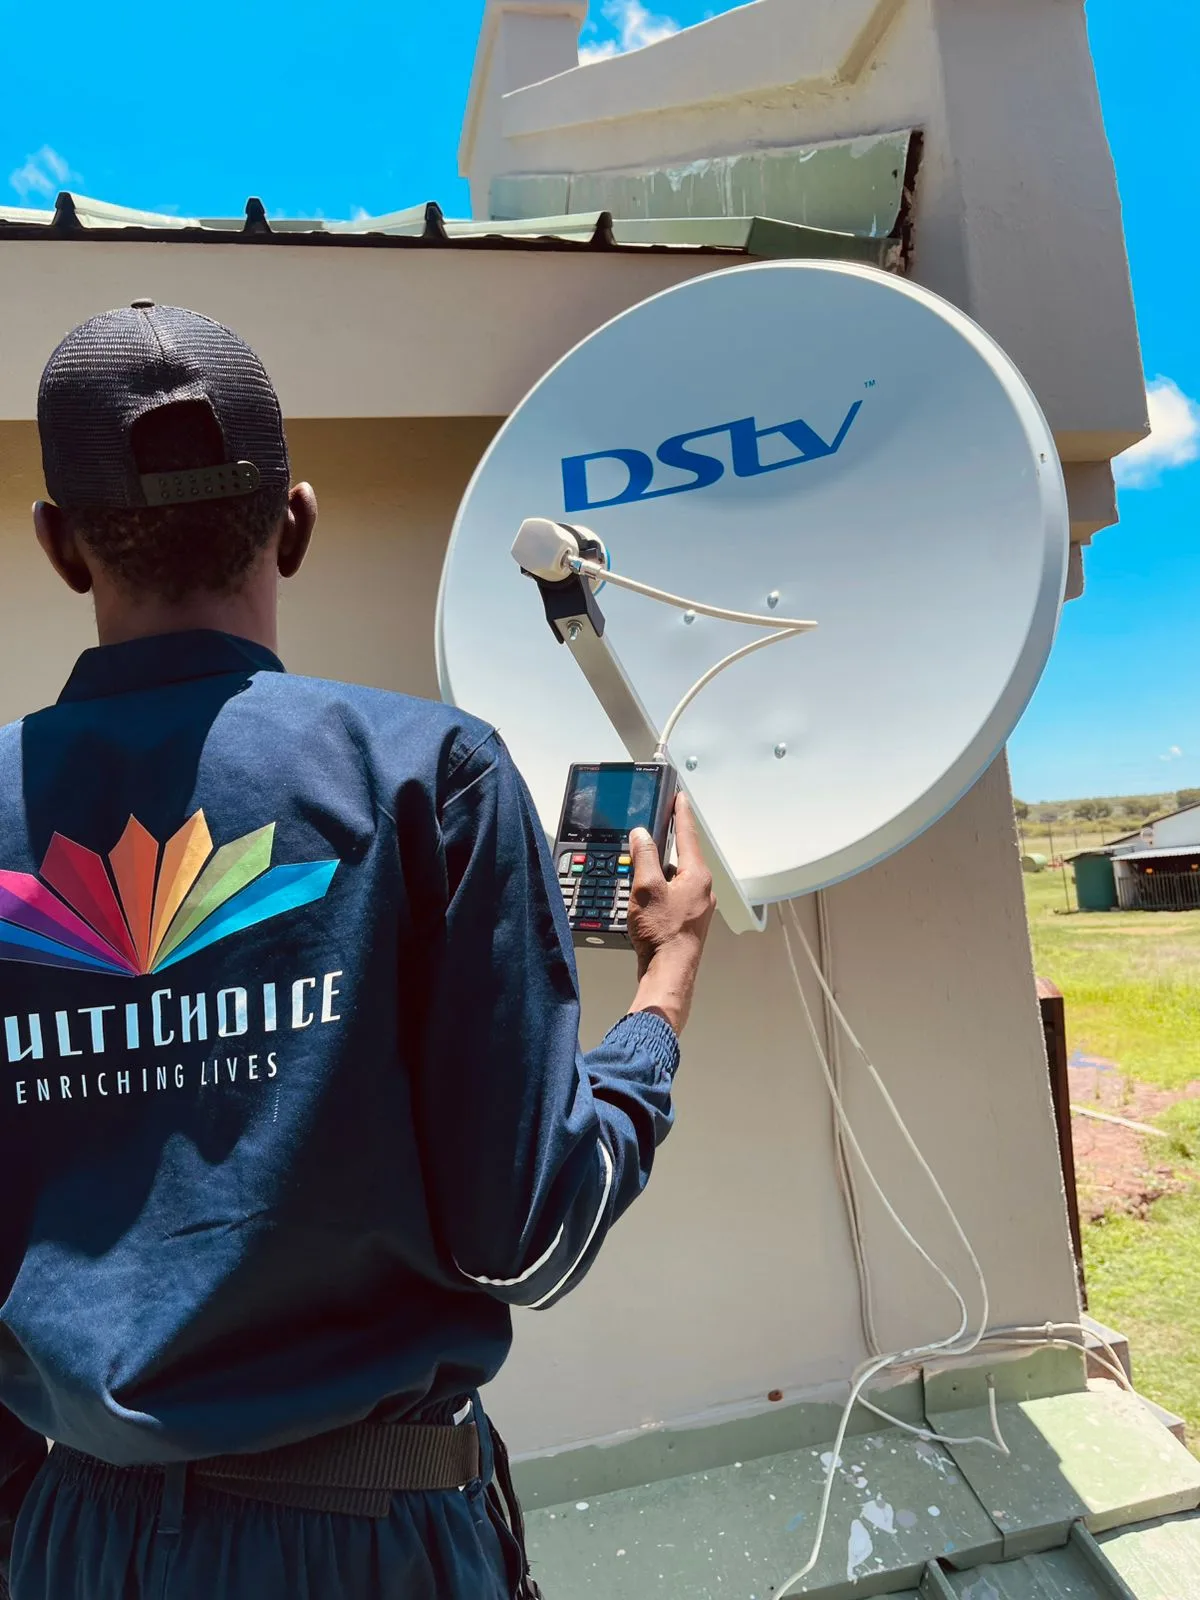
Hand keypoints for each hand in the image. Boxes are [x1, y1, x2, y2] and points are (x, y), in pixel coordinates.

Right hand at [626, 792, 715, 1035]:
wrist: (669, 972)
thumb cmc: (662, 933)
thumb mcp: (646, 887)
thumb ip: (644, 856)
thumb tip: (642, 835)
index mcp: (697, 875)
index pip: (689, 834)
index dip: (681, 813)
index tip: (679, 796)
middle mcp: (702, 889)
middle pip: (683, 856)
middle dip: (666, 844)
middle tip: (653, 831)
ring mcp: (697, 906)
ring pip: (676, 878)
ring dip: (659, 872)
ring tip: (639, 875)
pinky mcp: (688, 920)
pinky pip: (674, 895)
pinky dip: (660, 890)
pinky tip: (645, 899)